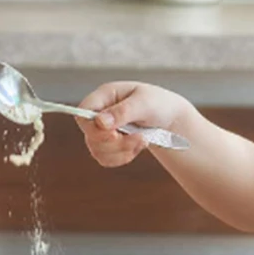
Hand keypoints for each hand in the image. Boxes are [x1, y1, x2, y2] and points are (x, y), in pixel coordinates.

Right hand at [76, 82, 190, 167]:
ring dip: (121, 151)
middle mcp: (100, 113)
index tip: (115, 134)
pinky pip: (105, 159)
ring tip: (142, 141)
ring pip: (96, 149)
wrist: (170, 118)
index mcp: (105, 96)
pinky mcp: (109, 145)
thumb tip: (100, 122)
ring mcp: (103, 130)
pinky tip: (138, 148)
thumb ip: (123, 111)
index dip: (92, 126)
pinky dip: (122, 158)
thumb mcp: (145, 103)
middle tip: (138, 137)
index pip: (83, 111)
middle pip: (90, 134)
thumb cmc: (158, 104)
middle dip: (114, 142)